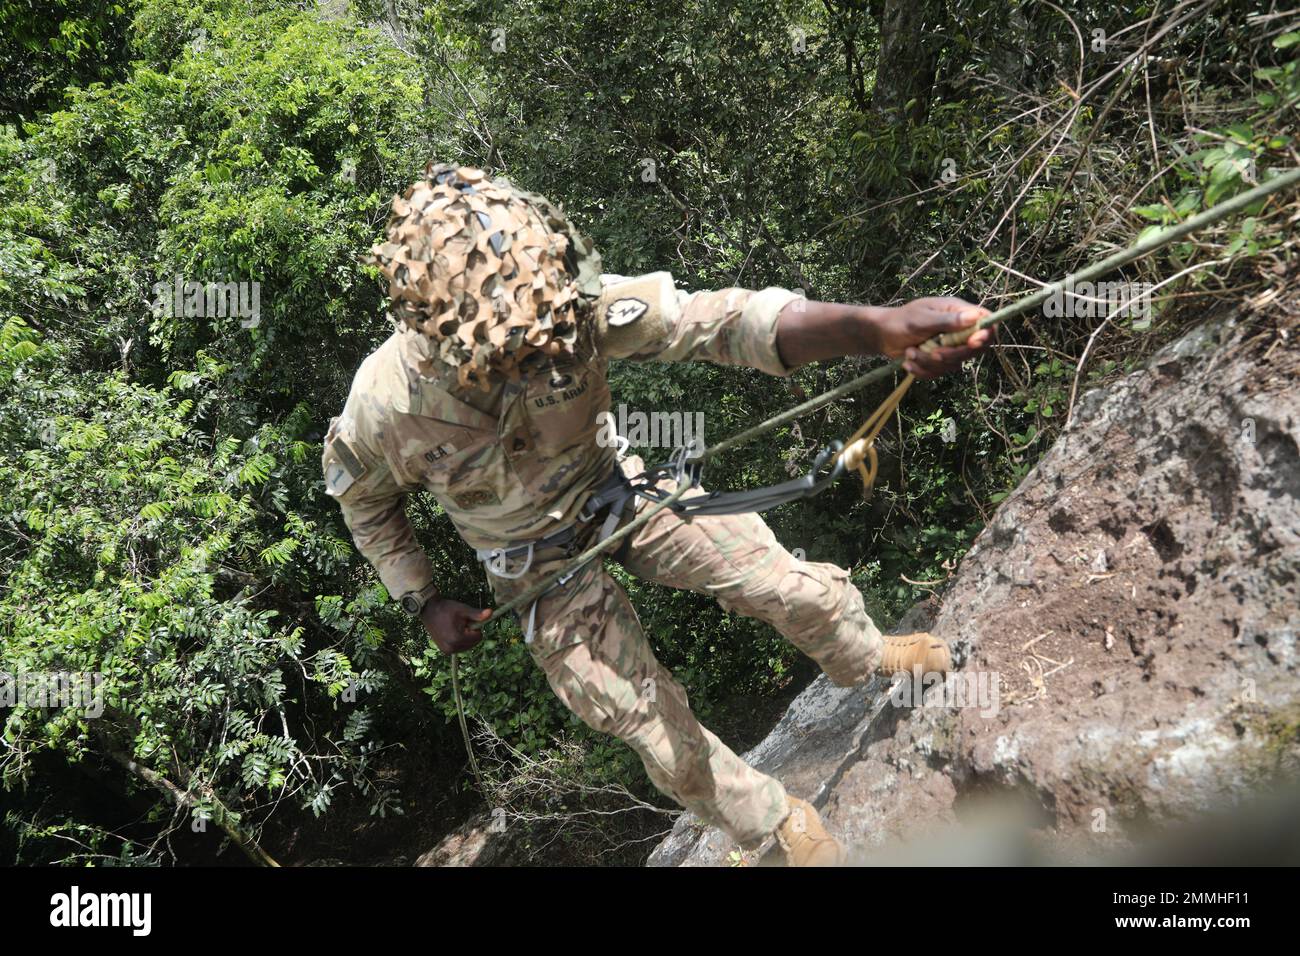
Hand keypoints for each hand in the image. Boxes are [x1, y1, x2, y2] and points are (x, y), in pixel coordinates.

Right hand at [421, 598, 490, 653]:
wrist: (428, 610)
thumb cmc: (446, 608)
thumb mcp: (463, 609)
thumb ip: (477, 614)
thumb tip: (491, 613)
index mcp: (457, 638)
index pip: (478, 637)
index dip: (475, 627)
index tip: (466, 620)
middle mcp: (452, 648)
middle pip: (473, 643)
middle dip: (470, 633)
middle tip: (460, 623)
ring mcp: (447, 651)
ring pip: (467, 646)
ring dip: (465, 637)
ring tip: (455, 626)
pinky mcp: (444, 651)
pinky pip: (459, 647)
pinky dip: (459, 641)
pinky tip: (451, 631)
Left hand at [870, 297, 993, 378]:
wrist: (881, 335)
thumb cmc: (900, 321)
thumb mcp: (922, 319)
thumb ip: (947, 320)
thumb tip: (974, 317)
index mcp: (958, 312)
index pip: (985, 322)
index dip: (985, 334)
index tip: (972, 342)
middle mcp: (958, 330)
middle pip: (973, 349)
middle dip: (952, 354)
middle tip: (933, 352)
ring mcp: (949, 347)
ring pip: (953, 364)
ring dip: (929, 362)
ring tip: (911, 352)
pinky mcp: (939, 361)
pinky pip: (939, 373)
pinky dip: (922, 371)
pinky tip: (908, 362)